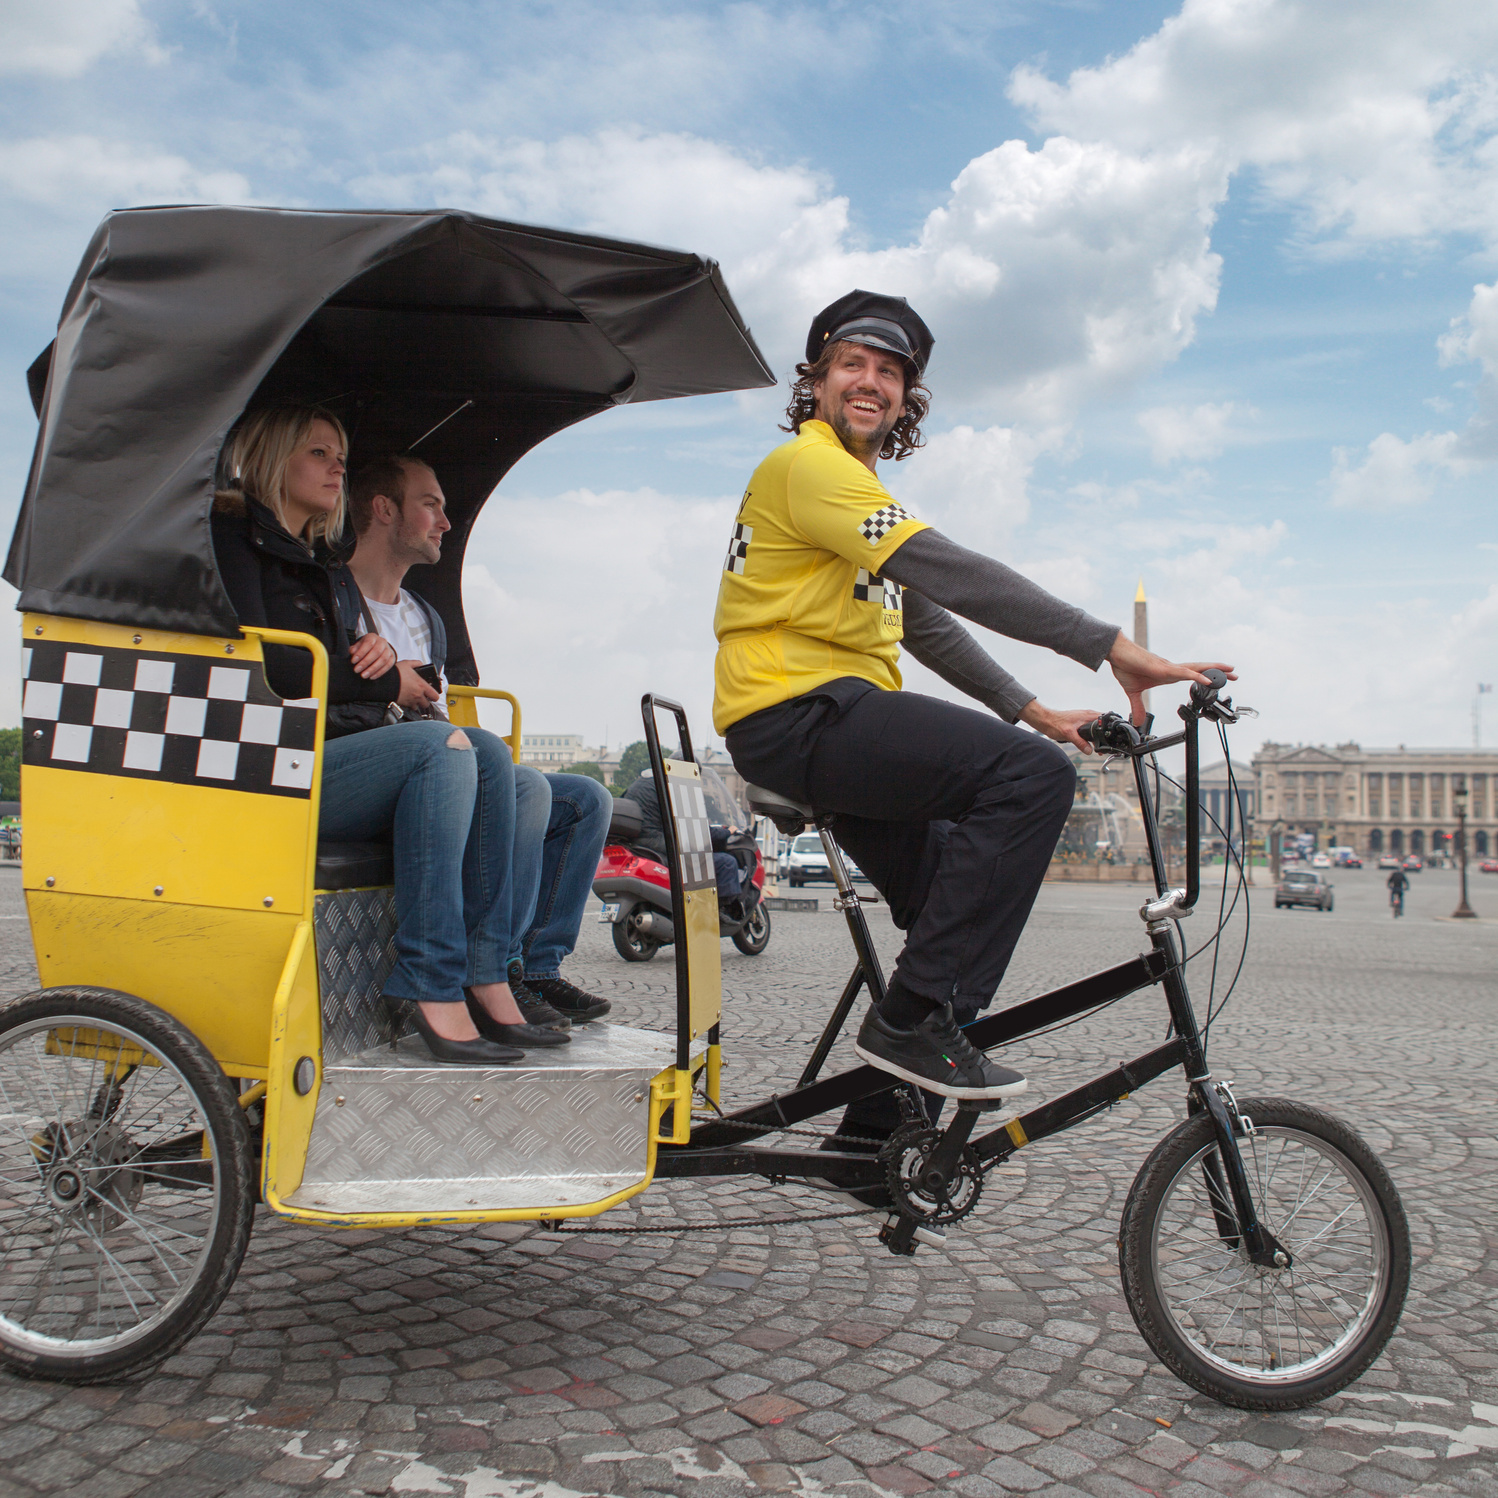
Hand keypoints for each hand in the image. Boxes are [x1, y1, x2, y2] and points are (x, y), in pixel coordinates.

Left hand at [350, 632, 394, 679]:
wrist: (377, 648)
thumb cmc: (365, 647)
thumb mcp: (358, 646)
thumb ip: (354, 649)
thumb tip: (352, 652)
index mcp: (373, 637)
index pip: (368, 643)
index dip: (361, 653)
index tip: (353, 661)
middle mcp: (382, 642)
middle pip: (376, 652)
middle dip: (365, 662)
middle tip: (356, 670)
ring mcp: (389, 650)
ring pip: (383, 660)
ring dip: (372, 669)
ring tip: (363, 675)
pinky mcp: (392, 658)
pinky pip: (388, 666)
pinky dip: (379, 672)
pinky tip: (371, 677)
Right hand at [395, 660, 440, 710]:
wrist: (384, 682)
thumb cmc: (396, 673)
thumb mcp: (407, 664)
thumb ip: (416, 663)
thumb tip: (421, 664)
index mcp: (422, 686)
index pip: (435, 696)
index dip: (434, 695)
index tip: (432, 693)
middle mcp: (418, 696)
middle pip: (427, 704)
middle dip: (425, 700)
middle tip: (422, 695)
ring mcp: (411, 701)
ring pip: (418, 707)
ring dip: (417, 703)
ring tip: (413, 697)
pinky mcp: (403, 705)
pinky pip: (409, 707)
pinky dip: (409, 704)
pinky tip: (407, 699)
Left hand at [1020, 700, 1102, 753]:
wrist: (1044, 720)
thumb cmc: (1054, 723)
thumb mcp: (1069, 734)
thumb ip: (1080, 743)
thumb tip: (1089, 751)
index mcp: (1087, 715)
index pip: (1105, 718)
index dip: (1110, 726)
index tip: (1112, 736)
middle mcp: (1087, 716)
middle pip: (1101, 725)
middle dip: (1105, 735)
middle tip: (1106, 746)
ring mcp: (1083, 719)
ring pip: (1095, 728)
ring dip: (1097, 737)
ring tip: (1099, 749)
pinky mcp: (1078, 724)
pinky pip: (1088, 730)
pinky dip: (1091, 737)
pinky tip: (1090, 745)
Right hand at [1107, 631, 1235, 725]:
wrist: (1116, 654)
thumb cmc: (1125, 666)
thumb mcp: (1133, 692)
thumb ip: (1138, 706)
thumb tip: (1137, 721)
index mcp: (1167, 674)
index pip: (1191, 675)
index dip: (1205, 677)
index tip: (1217, 679)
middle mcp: (1172, 670)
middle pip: (1200, 670)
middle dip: (1218, 672)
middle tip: (1235, 674)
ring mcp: (1170, 668)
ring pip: (1197, 669)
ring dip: (1214, 670)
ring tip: (1230, 671)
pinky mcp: (1164, 668)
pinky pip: (1185, 673)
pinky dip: (1197, 676)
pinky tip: (1208, 679)